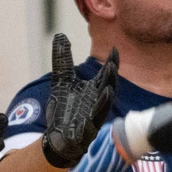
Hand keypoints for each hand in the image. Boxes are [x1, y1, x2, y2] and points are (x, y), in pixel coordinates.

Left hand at [41, 35, 118, 167]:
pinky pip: (97, 118)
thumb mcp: (61, 80)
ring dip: (109, 89)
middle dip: (112, 75)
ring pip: (105, 102)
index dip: (111, 63)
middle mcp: (97, 101)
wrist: (57, 136)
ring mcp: (94, 115)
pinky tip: (104, 96)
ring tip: (111, 76)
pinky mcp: (89, 128)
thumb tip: (60, 35)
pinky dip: (100, 107)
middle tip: (113, 62)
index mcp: (94, 89)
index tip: (114, 50)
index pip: (106, 74)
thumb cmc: (64, 108)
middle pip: (108, 86)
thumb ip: (62, 60)